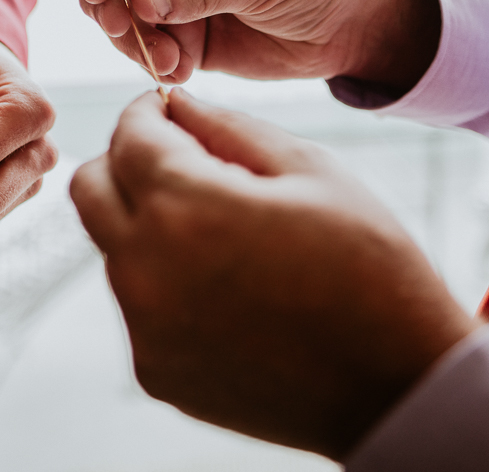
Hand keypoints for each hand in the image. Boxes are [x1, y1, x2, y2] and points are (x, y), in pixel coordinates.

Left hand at [70, 90, 473, 458]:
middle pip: (89, 188)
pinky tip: (233, 290)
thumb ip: (228, 127)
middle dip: (127, 162)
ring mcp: (146, 327)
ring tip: (228, 236)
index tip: (168, 111)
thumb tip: (176, 104)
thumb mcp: (310, 170)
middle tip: (182, 163)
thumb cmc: (370, 268)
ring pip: (113, 247)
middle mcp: (146, 269)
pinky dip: (168, 285)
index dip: (147, 112)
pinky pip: (139, 306)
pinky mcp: (155, 370)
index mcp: (185, 206)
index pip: (127, 135)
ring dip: (149, 225)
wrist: (399, 384)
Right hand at [74, 0, 439, 90]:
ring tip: (171, 61)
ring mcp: (176, 1)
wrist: (351, 27)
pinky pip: (148, 53)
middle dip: (106, 5)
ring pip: (121, 20)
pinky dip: (155, 65)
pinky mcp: (185, 41)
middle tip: (122, 30)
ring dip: (133, 43)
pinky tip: (182, 73)